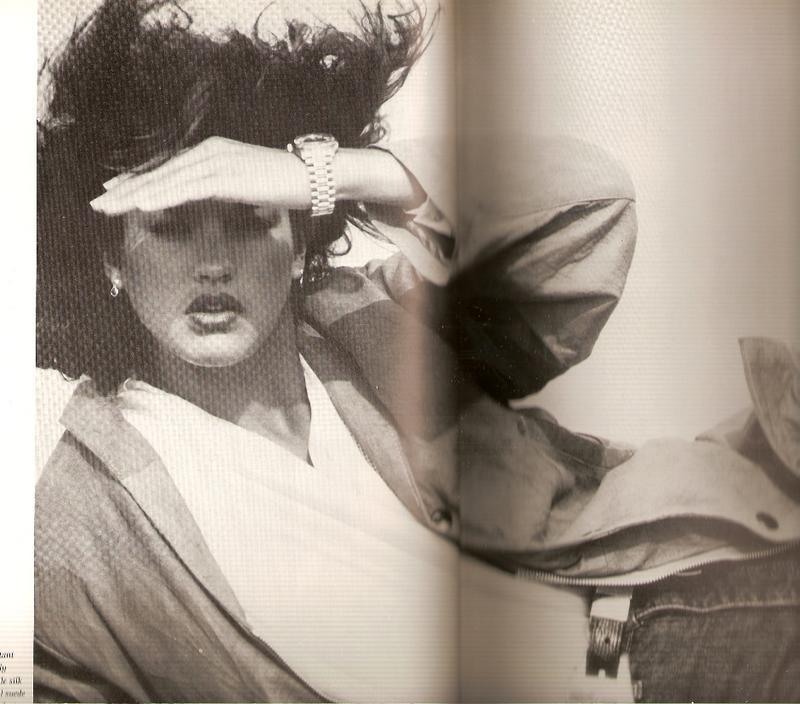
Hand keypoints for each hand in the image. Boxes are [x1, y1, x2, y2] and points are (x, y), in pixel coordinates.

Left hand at [90, 137, 310, 214]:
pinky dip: (162, 197)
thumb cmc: (286, 183)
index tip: (115, 191)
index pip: (169, 168)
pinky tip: (142, 205)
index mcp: (213, 153)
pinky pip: (186, 189)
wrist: (314, 176)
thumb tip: (210, 199)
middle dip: (127, 189)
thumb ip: (225, 186)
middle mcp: (210, 153)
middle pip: (161, 172)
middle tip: (98, 202)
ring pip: (167, 180)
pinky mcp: (227, 177)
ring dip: (135, 195)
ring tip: (109, 207)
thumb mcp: (248, 183)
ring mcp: (218, 163)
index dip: (139, 180)